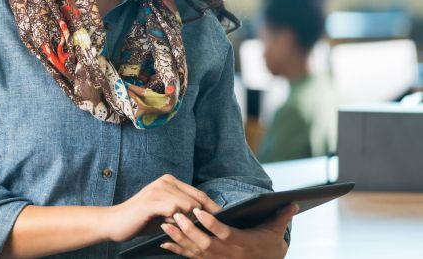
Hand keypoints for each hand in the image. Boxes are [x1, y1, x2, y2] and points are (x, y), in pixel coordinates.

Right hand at [107, 174, 221, 242]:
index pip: (198, 193)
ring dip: (183, 221)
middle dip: (197, 217)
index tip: (222, 219)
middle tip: (189, 229)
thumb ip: (182, 209)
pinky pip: (175, 212)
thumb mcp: (165, 212)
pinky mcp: (152, 202)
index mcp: (169, 181)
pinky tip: (163, 224)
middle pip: (196, 200)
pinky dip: (174, 222)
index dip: (211, 207)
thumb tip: (205, 215)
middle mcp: (165, 182)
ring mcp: (158, 190)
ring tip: (169, 225)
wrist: (115, 222)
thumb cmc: (141, 219)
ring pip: (188, 206)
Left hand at [160, 203, 296, 257]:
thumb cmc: (268, 243)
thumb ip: (281, 216)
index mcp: (243, 243)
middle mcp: (228, 254)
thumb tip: (293, 203)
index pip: (225, 234)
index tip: (199, 211)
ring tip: (164, 226)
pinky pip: (191, 257)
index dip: (211, 224)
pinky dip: (177, 250)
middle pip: (205, 244)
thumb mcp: (276, 230)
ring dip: (179, 239)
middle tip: (176, 215)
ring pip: (195, 252)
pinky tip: (164, 242)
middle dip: (189, 231)